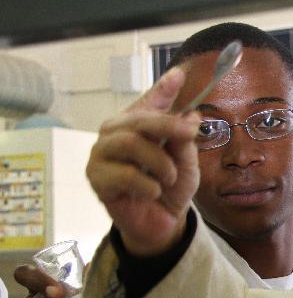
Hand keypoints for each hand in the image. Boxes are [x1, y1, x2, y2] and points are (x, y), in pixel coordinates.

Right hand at [86, 67, 200, 255]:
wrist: (162, 222)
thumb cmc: (171, 188)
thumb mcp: (187, 164)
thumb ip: (185, 141)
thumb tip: (192, 115)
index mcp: (137, 126)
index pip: (149, 103)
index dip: (162, 88)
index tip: (180, 74)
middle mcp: (115, 134)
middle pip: (138, 120)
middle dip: (168, 125)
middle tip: (191, 132)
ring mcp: (102, 155)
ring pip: (130, 144)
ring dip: (159, 162)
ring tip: (170, 178)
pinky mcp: (96, 179)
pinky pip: (124, 174)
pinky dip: (147, 184)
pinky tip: (153, 192)